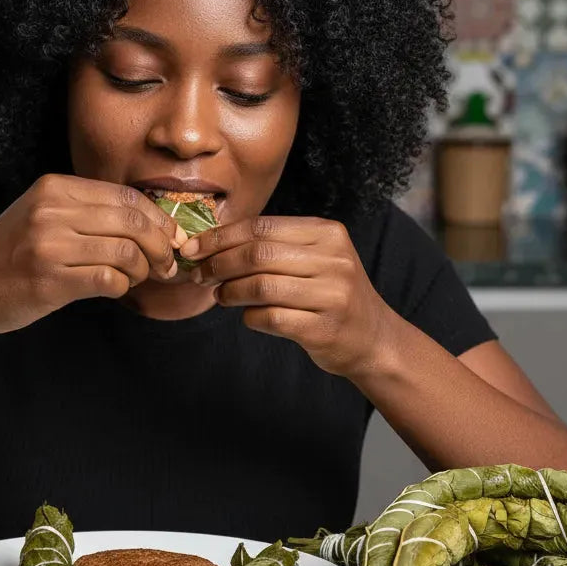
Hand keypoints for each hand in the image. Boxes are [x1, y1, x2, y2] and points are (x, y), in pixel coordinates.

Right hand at [0, 174, 186, 351]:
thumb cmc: (9, 256)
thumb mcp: (43, 216)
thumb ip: (88, 213)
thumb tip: (152, 224)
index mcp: (55, 187)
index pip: (126, 195)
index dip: (159, 218)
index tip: (172, 237)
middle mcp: (52, 210)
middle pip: (132, 221)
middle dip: (162, 245)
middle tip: (168, 263)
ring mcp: (49, 244)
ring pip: (126, 251)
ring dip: (143, 269)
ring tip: (138, 278)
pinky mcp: (49, 279)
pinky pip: (109, 278)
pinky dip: (122, 286)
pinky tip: (116, 287)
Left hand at [180, 216, 390, 376]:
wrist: (373, 339)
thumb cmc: (331, 295)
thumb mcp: (316, 258)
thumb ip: (275, 246)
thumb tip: (212, 244)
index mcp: (328, 234)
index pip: (261, 226)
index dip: (221, 237)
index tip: (193, 248)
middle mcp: (334, 260)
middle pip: (257, 254)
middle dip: (218, 264)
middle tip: (198, 275)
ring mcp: (332, 295)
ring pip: (260, 286)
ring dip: (230, 292)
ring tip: (221, 296)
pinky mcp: (323, 329)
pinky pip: (270, 318)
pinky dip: (250, 317)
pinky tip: (249, 316)